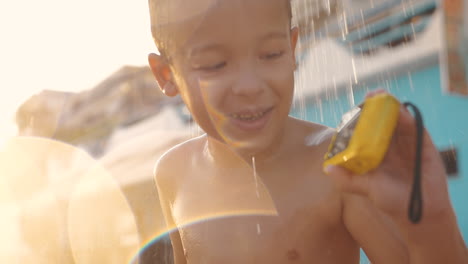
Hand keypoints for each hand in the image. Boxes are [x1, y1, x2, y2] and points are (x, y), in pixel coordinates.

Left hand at [327, 90, 452, 222]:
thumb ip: (348, 180)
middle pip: (380, 122)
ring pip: (396, 120)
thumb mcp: (366, 189)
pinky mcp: (422, 144)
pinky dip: (406, 117)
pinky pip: (414, 127)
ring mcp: (405, 143)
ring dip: (389, 107)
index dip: (360, 119)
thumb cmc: (391, 201)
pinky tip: (399, 109)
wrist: (421, 212)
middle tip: (369, 95)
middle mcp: (388, 145)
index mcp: (373, 153)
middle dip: (374, 107)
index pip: (364, 132)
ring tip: (381, 95)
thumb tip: (327, 168)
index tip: (354, 108)